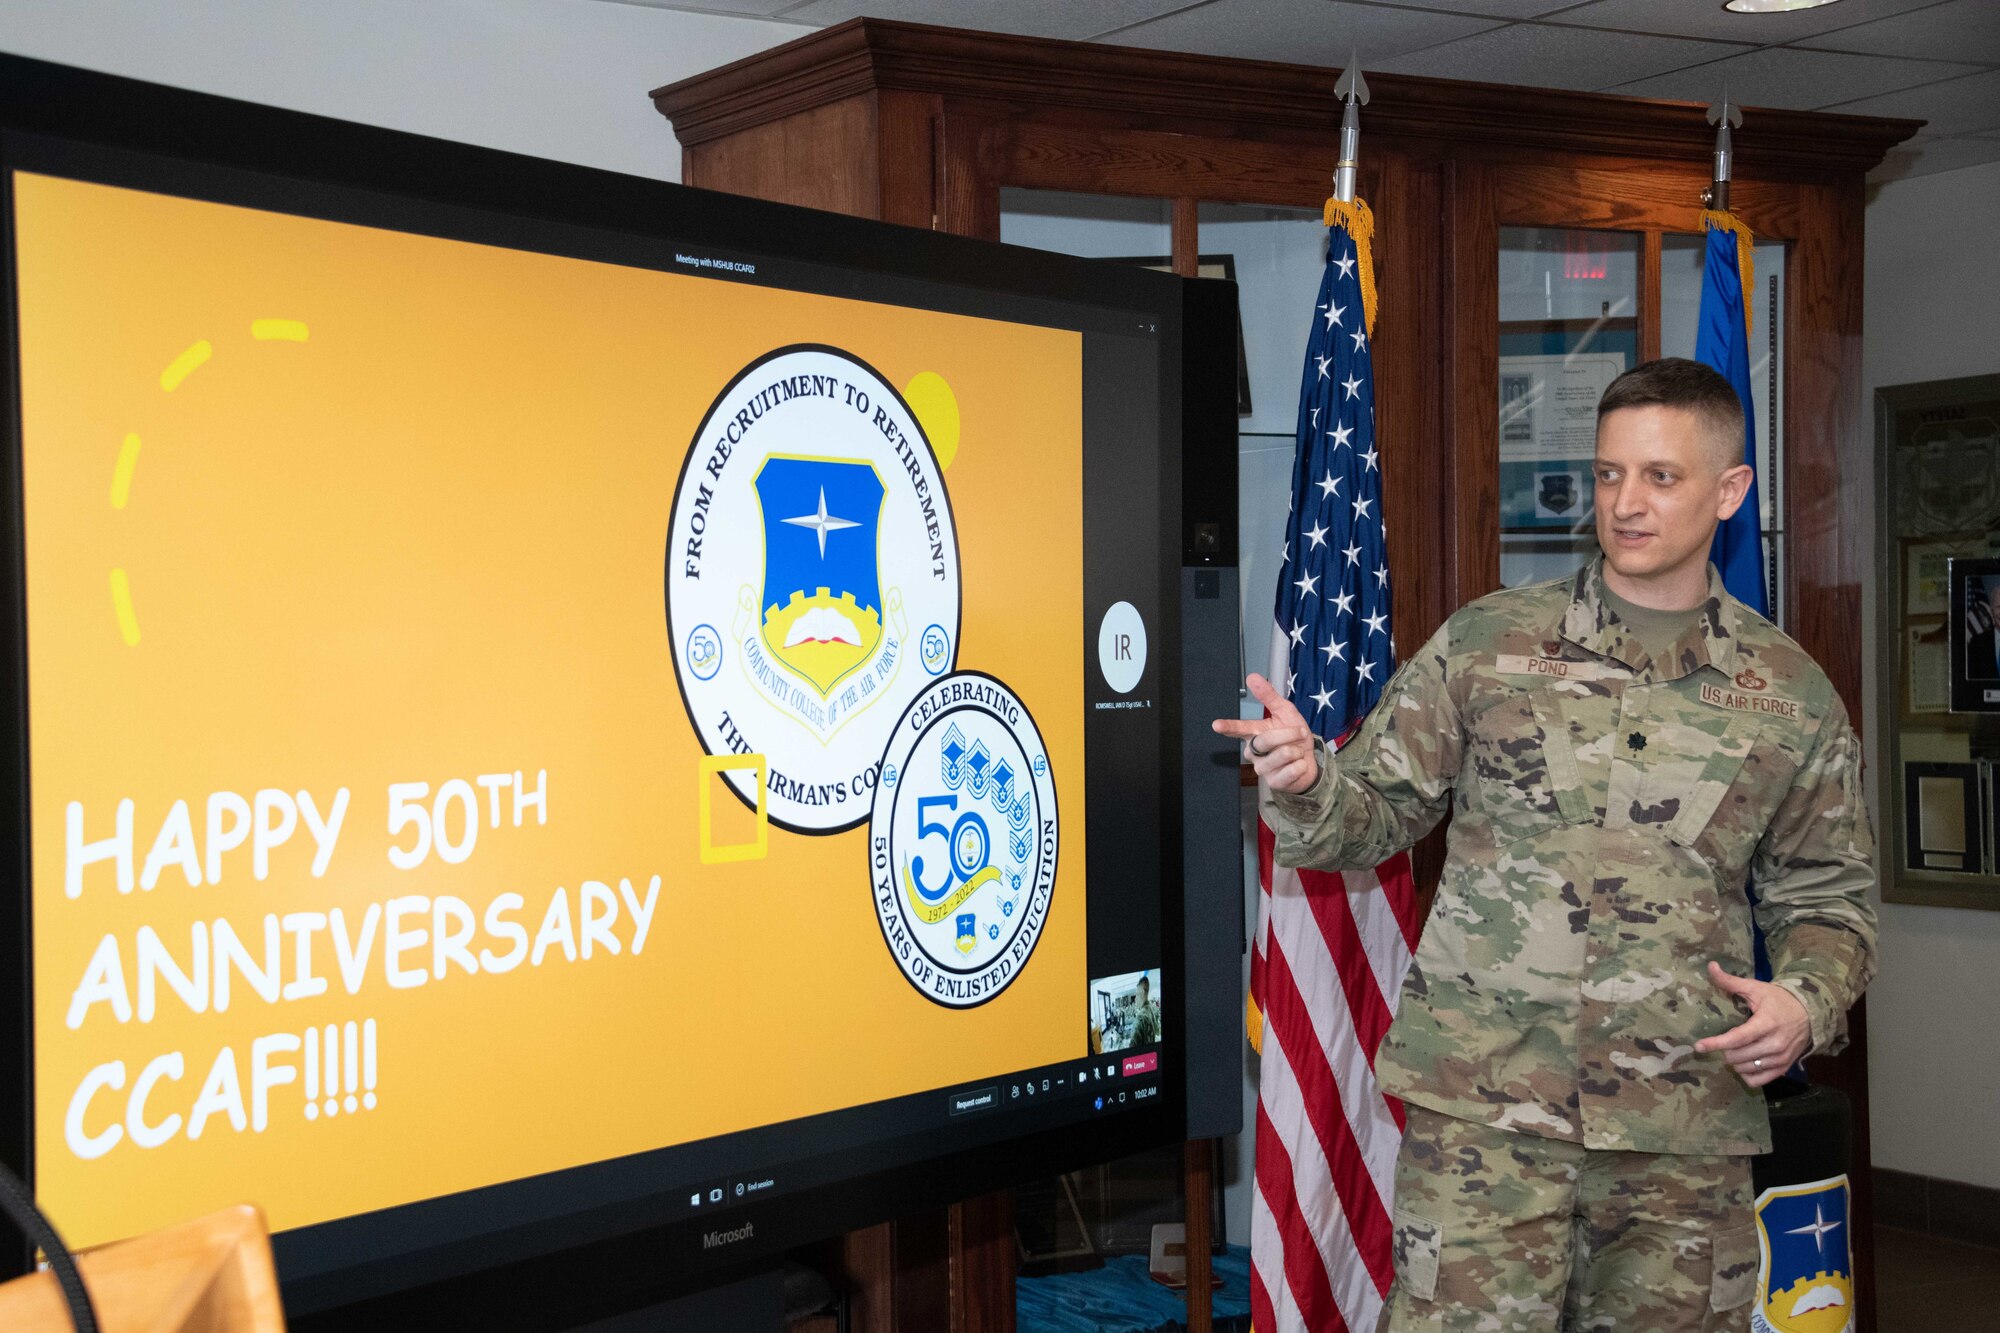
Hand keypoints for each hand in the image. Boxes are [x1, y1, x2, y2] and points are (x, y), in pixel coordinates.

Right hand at [1211, 673, 1319, 793]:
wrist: (1309, 761)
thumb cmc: (1294, 736)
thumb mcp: (1285, 712)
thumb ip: (1268, 696)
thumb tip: (1252, 676)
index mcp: (1254, 733)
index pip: (1238, 729)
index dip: (1228, 726)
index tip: (1216, 725)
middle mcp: (1254, 752)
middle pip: (1266, 740)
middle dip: (1287, 734)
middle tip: (1300, 732)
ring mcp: (1262, 769)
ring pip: (1281, 755)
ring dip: (1296, 750)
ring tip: (1297, 751)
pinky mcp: (1274, 782)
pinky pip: (1290, 770)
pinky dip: (1301, 765)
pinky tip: (1298, 764)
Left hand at [1693, 961, 1809, 1087]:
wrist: (1809, 1013)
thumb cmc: (1778, 1000)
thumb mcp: (1755, 988)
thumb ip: (1731, 981)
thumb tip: (1711, 966)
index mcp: (1766, 1023)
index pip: (1738, 1038)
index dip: (1716, 1043)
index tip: (1698, 1046)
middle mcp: (1775, 1044)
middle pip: (1738, 1056)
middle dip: (1725, 1049)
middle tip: (1727, 1039)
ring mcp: (1781, 1058)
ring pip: (1746, 1068)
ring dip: (1735, 1061)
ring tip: (1736, 1049)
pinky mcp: (1784, 1068)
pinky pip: (1758, 1080)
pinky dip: (1746, 1074)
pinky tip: (1744, 1063)